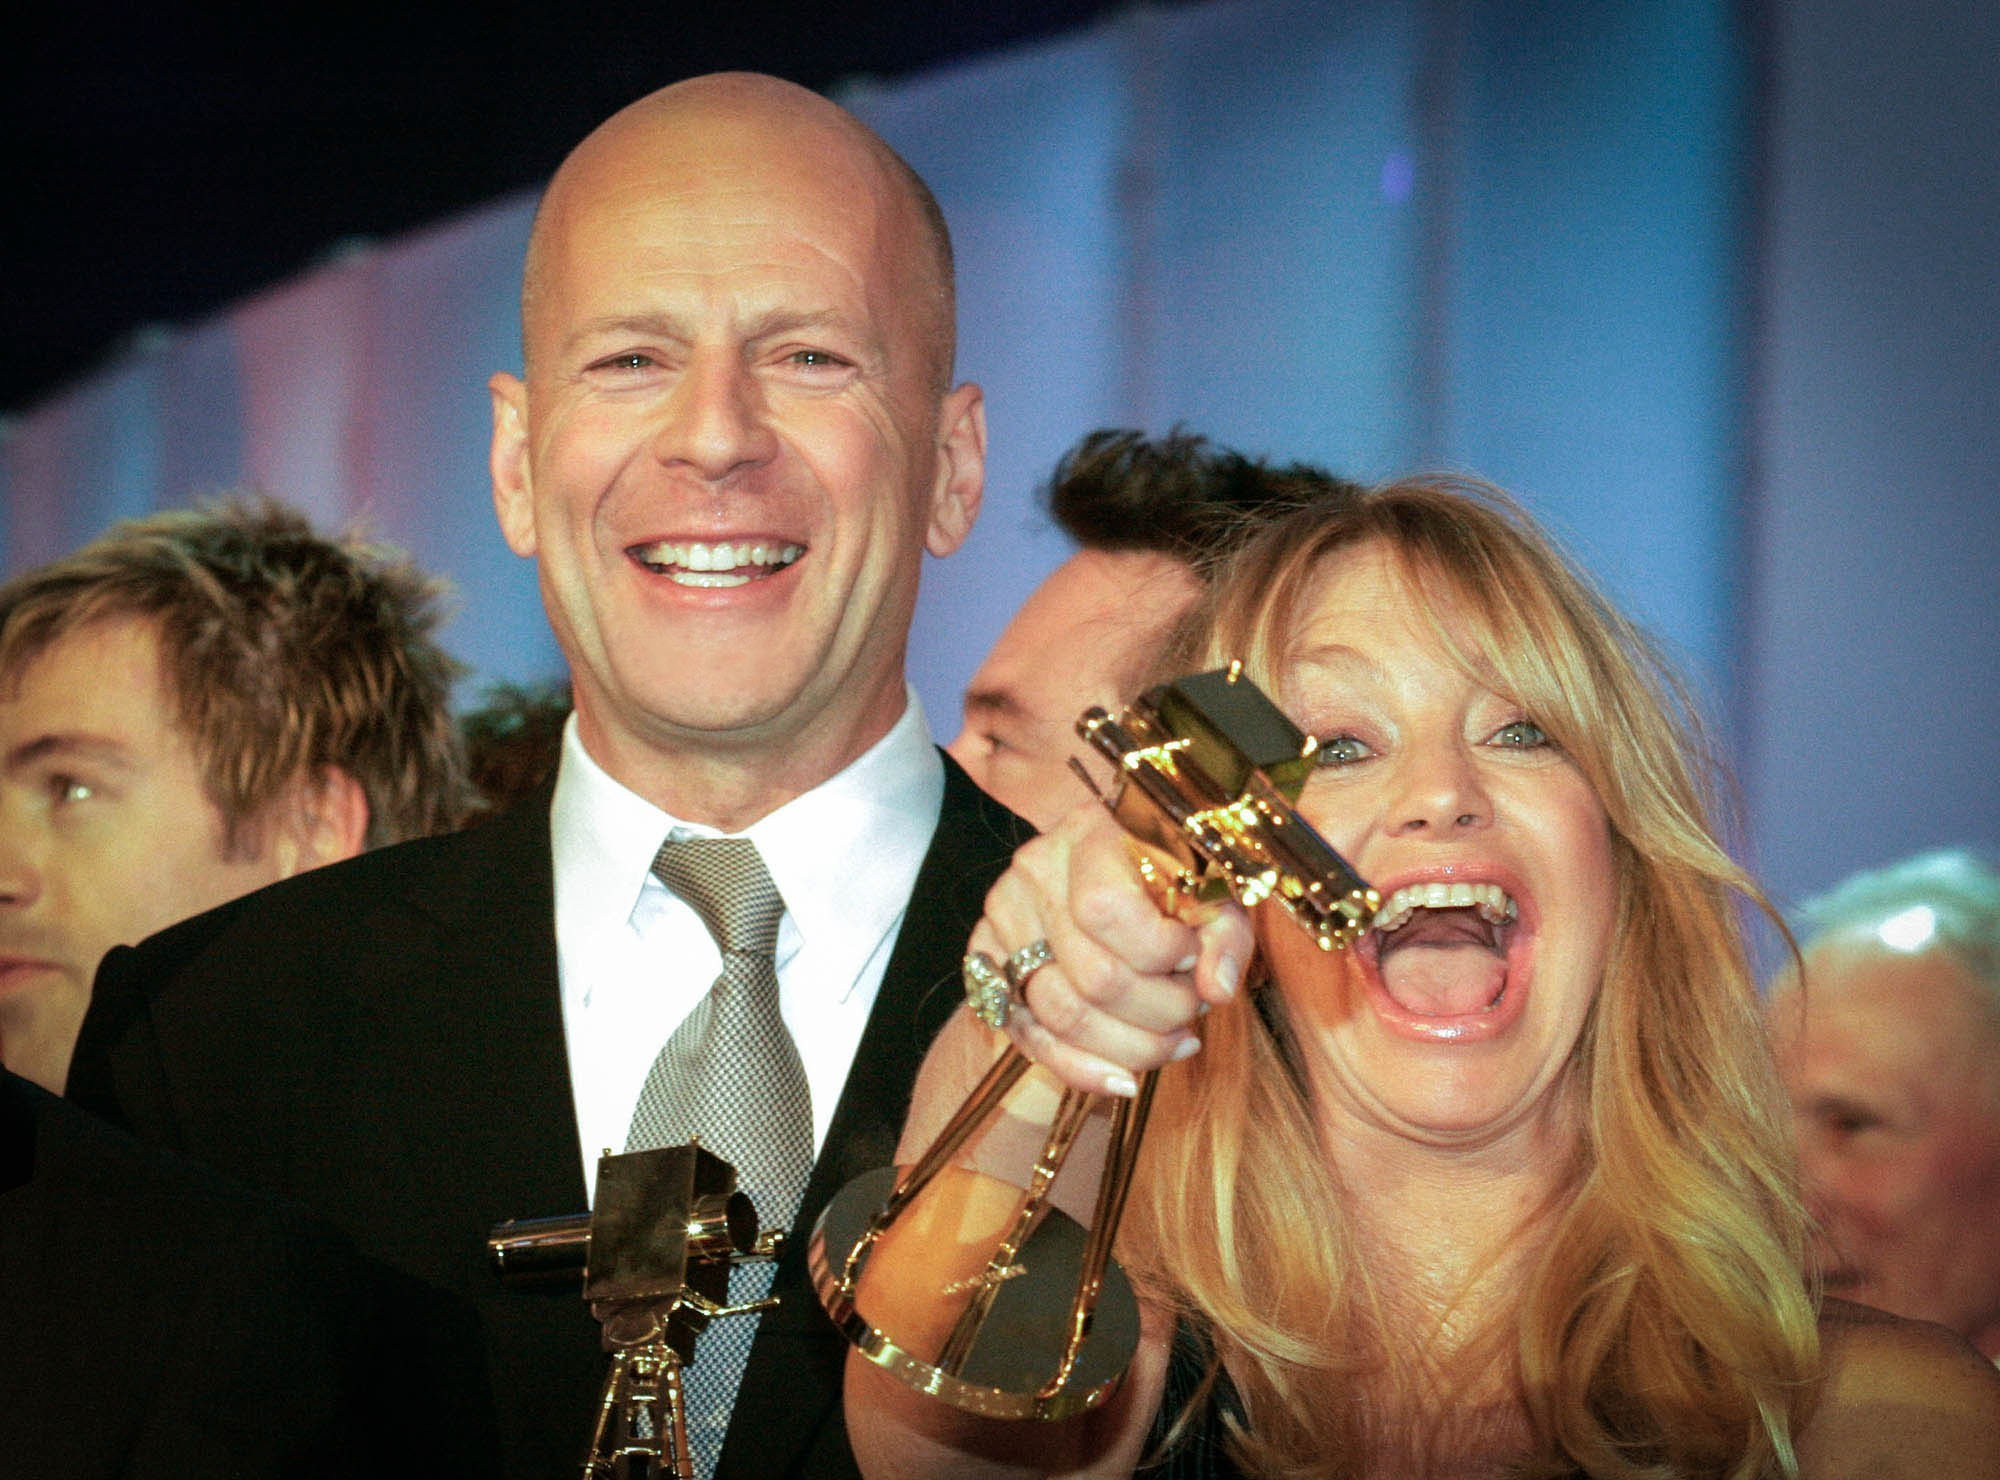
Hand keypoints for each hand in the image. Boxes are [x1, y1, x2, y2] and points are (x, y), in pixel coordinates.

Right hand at [968, 801, 1254, 1096]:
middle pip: (1092, 977)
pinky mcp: (988, 963)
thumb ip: (1225, 936)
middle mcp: (1034, 871)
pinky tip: (1125, 1077)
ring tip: (1170, 1040)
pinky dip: (1082, 1070)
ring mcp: (1003, 919)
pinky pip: (1028, 1037)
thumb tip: (1217, 990)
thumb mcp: (1211, 894)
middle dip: (1160, 1012)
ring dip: (1130, 1047)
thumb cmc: (1168, 883)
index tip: (1191, 955)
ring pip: (1059, 1015)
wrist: (1108, 874)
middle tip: (1191, 1011)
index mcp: (1087, 834)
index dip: (1161, 951)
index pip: (1107, 910)